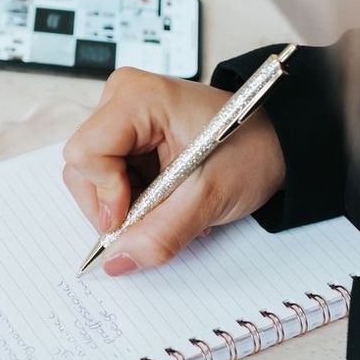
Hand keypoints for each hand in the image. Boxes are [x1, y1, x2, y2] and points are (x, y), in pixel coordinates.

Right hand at [63, 68, 285, 275]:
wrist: (277, 143)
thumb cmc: (252, 149)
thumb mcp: (209, 197)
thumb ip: (160, 234)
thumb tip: (117, 262)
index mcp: (137, 97)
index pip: (85, 153)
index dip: (105, 194)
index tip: (132, 217)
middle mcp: (120, 99)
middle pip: (82, 169)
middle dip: (114, 206)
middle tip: (157, 218)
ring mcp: (120, 117)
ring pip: (90, 180)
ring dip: (124, 208)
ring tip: (169, 206)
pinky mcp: (125, 136)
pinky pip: (106, 180)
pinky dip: (131, 201)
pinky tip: (164, 199)